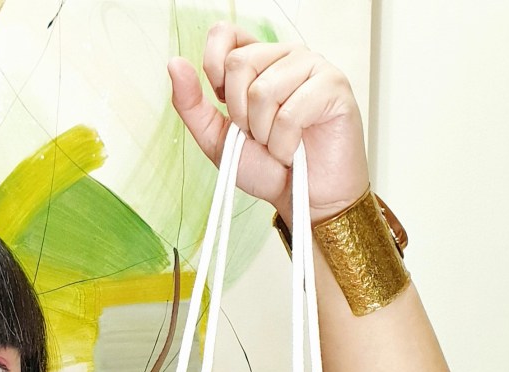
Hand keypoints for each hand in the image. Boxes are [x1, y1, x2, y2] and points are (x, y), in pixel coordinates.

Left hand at [168, 22, 369, 223]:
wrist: (303, 199)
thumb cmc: (268, 168)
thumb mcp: (216, 137)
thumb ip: (192, 103)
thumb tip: (175, 64)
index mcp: (258, 61)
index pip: (225, 34)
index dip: (214, 68)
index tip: (222, 101)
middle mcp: (285, 56)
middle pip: (239, 63)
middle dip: (239, 113)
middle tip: (257, 134)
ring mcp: (313, 67)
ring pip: (264, 89)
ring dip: (264, 132)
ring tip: (279, 143)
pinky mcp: (334, 86)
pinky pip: (291, 112)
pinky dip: (284, 143)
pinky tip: (295, 149)